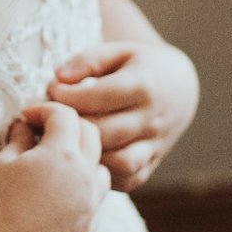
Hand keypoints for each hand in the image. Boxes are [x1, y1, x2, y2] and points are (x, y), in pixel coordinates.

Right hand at [0, 102, 109, 231]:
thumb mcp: (2, 162)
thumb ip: (19, 138)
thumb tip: (24, 125)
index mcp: (63, 154)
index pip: (64, 116)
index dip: (44, 110)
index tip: (27, 117)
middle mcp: (85, 175)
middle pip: (91, 134)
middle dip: (68, 126)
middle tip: (44, 131)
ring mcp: (91, 203)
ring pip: (101, 167)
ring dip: (84, 157)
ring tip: (58, 163)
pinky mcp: (90, 226)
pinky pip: (96, 199)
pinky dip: (84, 188)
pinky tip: (62, 192)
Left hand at [48, 40, 198, 191]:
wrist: (179, 90)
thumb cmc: (139, 67)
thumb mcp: (118, 51)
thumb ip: (88, 60)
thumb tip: (59, 78)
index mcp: (143, 85)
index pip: (98, 96)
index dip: (66, 96)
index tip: (52, 91)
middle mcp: (151, 118)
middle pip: (104, 132)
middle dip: (72, 127)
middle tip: (52, 120)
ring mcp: (154, 146)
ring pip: (118, 163)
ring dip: (88, 155)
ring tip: (69, 141)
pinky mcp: (150, 166)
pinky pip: (127, 180)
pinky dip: (104, 175)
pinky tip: (86, 158)